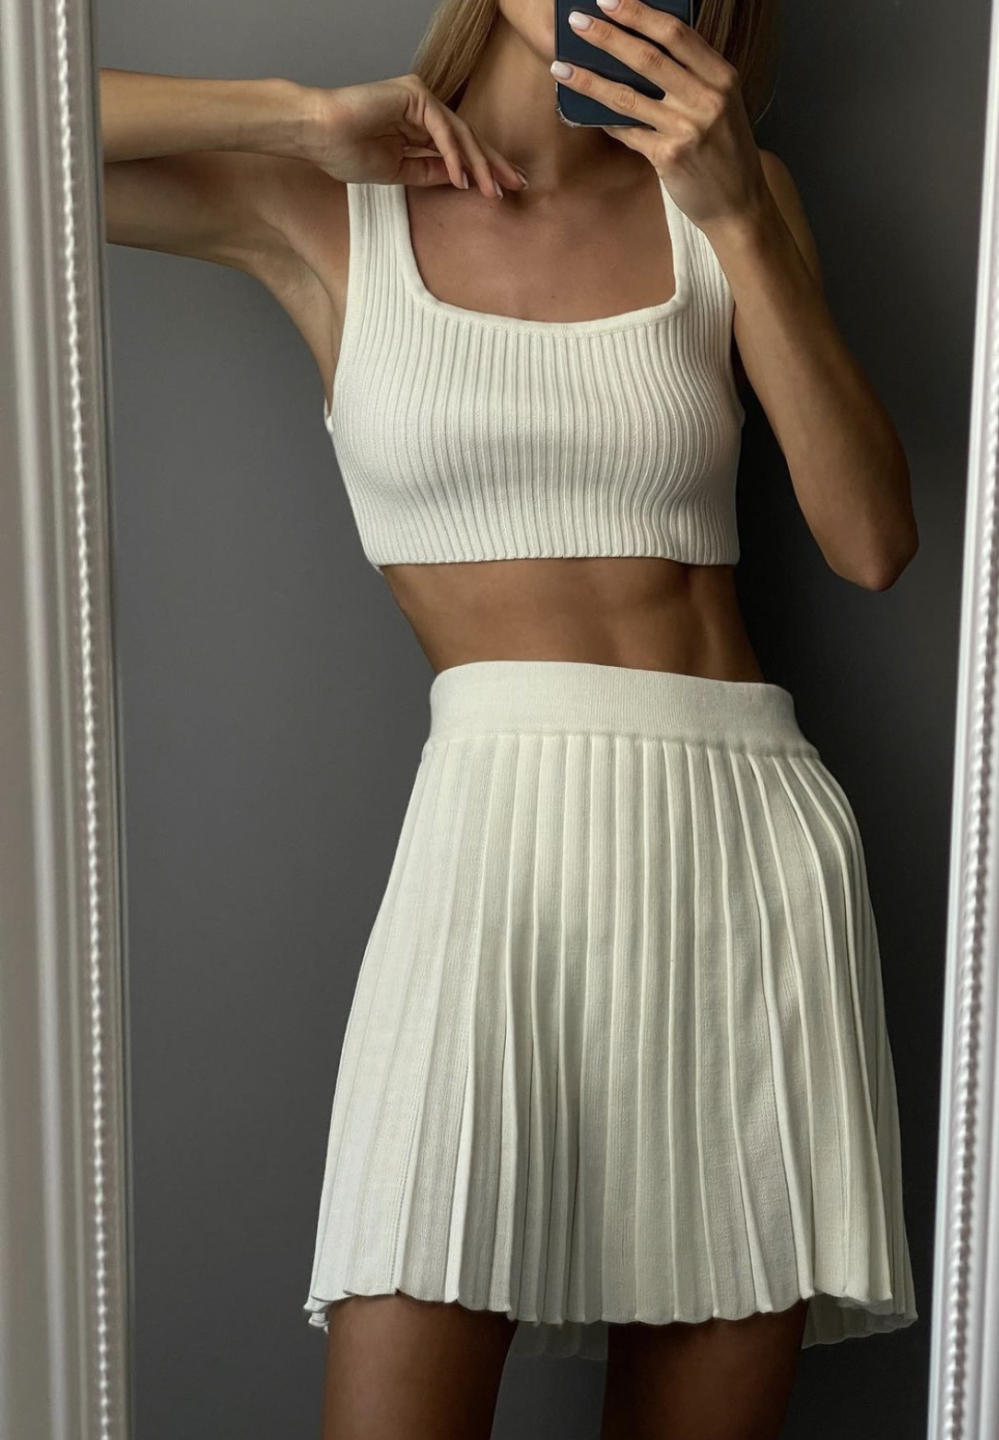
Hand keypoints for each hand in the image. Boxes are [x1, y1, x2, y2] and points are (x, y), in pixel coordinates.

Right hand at [300, 73, 526, 197]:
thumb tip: (460, 179)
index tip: (501, 190)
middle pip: (468, 137)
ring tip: (492, 190)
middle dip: (493, 163)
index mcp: (419, 125)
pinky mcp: (414, 94)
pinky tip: (462, 178)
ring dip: (478, 164)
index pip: (459, 147)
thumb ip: (428, 171)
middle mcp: (423, 107)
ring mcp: (420, 98)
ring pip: (460, 133)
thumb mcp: (397, 171)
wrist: (318, 134)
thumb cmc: (346, 151)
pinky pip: (442, 128)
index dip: (482, 168)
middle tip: (517, 185)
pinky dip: (453, 154)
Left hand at [553, 0, 769, 231]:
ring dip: (589, 80)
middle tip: (575, 21)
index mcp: (721, 76)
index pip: (676, 34)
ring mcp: (687, 129)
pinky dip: (605, 121)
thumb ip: (692, 77)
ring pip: (627, 96)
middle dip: (607, 36)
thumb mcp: (721, 104)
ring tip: (561, 67)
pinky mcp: (669, 158)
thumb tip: (641, 49)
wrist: (739, 205)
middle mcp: (706, 99)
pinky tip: (582, 112)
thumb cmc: (725, 151)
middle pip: (647, 58)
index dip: (639, 13)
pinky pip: (627, 132)